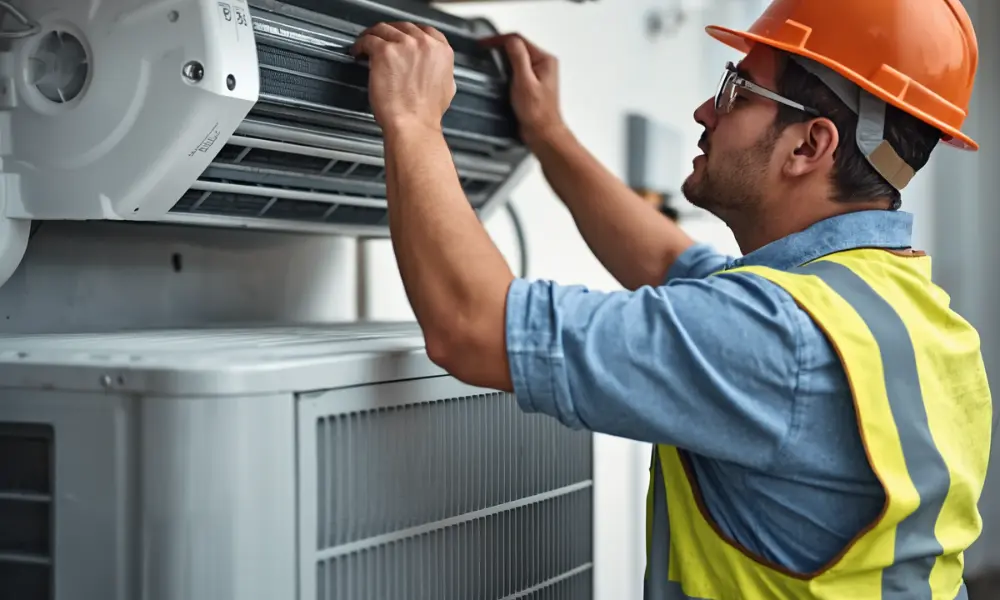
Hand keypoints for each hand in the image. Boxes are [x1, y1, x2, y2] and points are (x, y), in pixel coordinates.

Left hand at [351, 22, 456, 132]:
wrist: (414, 124)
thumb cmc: (426, 113)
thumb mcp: (447, 87)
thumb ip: (441, 70)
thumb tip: (433, 67)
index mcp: (441, 51)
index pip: (425, 30)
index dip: (409, 34)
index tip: (400, 38)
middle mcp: (424, 44)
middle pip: (402, 27)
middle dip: (390, 33)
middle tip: (381, 41)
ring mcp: (404, 46)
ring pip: (383, 30)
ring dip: (373, 36)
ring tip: (365, 44)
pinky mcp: (385, 52)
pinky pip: (368, 40)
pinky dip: (360, 44)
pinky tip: (358, 51)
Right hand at [481, 33, 565, 147]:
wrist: (542, 133)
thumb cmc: (536, 112)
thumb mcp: (524, 81)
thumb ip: (518, 58)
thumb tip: (509, 40)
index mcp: (544, 60)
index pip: (519, 40)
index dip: (499, 40)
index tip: (483, 43)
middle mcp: (543, 64)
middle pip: (518, 47)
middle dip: (500, 47)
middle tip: (482, 50)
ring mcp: (538, 73)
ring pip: (517, 58)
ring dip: (502, 57)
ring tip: (487, 59)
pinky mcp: (532, 83)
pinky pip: (517, 69)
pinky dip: (506, 68)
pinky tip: (498, 74)